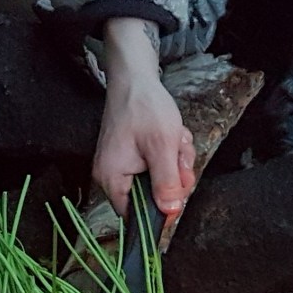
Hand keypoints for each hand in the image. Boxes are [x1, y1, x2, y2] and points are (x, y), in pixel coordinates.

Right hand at [94, 18, 195, 215]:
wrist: (134, 77)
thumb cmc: (144, 107)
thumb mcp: (162, 146)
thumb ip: (166, 182)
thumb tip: (170, 212)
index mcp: (113, 179)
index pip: (135, 215)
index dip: (160, 209)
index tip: (178, 192)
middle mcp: (113, 176)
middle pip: (151, 197)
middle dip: (174, 177)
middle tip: (180, 156)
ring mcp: (123, 165)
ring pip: (159, 180)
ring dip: (175, 163)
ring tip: (176, 140)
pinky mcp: (132, 155)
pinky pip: (156, 166)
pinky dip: (169, 153)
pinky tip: (172, 136)